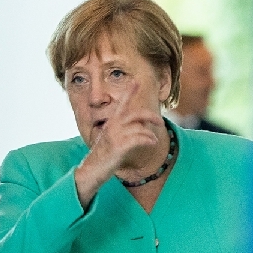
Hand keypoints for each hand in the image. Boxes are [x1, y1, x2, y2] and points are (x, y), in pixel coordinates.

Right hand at [75, 82, 165, 206]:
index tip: (135, 81)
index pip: (122, 104)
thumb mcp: (111, 141)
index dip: (129, 92)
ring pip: (139, 127)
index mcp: (111, 123)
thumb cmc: (102, 157)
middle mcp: (113, 126)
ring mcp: (115, 136)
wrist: (91, 171)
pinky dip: (148, 139)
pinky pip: (139, 138)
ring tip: (153, 139)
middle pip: (136, 114)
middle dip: (150, 116)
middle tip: (160, 121)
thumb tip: (137, 129)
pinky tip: (152, 142)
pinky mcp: (119, 146)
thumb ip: (122, 132)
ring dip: (150, 133)